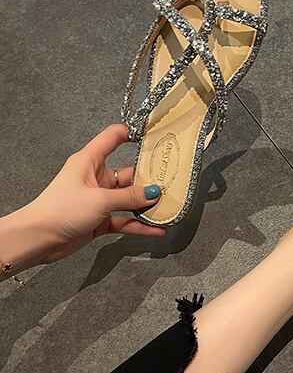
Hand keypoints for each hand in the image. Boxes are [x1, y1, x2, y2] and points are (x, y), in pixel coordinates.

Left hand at [0, 124, 164, 274]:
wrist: (40, 238)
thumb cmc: (61, 209)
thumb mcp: (100, 199)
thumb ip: (130, 197)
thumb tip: (154, 193)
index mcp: (90, 162)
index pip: (113, 138)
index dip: (132, 133)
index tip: (154, 137)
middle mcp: (96, 178)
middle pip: (128, 175)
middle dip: (149, 181)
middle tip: (171, 184)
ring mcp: (99, 200)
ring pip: (129, 200)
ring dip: (146, 206)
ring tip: (167, 208)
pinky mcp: (100, 220)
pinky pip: (125, 220)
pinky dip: (139, 225)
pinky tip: (156, 229)